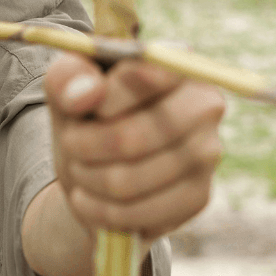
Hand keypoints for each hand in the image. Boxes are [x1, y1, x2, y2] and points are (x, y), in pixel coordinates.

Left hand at [45, 52, 225, 240]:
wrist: (98, 168)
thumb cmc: (87, 114)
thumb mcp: (67, 87)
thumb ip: (68, 78)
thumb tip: (87, 94)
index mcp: (175, 61)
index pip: (144, 75)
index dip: (102, 99)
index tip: (76, 110)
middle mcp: (204, 103)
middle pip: (132, 137)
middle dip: (85, 146)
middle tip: (70, 144)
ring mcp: (208, 151)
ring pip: (129, 180)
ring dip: (88, 179)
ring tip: (79, 169)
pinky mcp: (199, 195)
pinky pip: (139, 213)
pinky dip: (100, 211)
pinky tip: (90, 199)